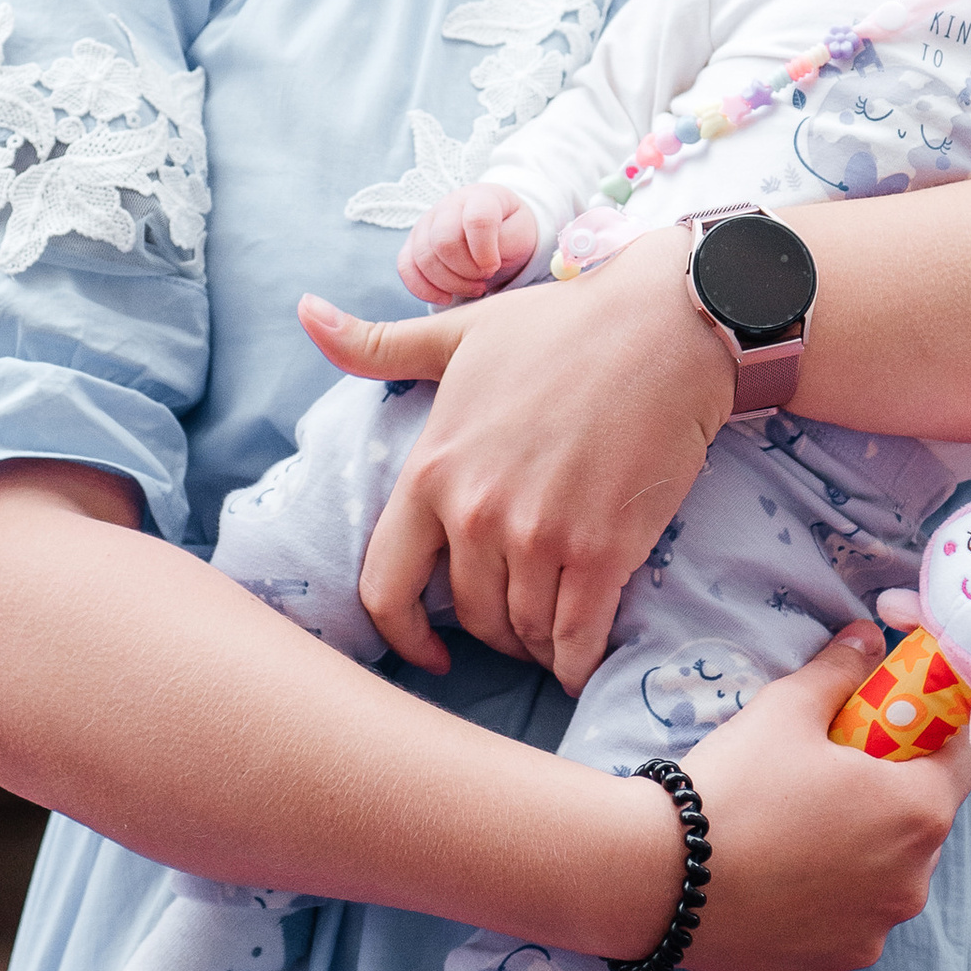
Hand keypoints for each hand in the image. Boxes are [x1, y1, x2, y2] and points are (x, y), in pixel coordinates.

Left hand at [300, 233, 732, 687]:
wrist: (665, 326)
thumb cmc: (562, 325)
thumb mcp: (458, 332)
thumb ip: (378, 345)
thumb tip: (306, 310)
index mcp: (433, 469)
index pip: (386, 586)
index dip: (401, 634)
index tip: (428, 650)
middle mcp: (476, 512)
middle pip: (469, 617)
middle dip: (491, 631)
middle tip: (518, 621)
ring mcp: (540, 536)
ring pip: (523, 631)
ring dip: (538, 644)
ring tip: (555, 633)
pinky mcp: (603, 551)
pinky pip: (577, 638)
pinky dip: (577, 660)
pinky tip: (583, 657)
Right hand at [397, 180, 542, 308]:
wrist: (499, 229)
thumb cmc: (511, 230)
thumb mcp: (522, 233)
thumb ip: (506, 242)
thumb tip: (482, 261)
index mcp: (480, 197)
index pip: (476, 220)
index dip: (484, 251)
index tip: (493, 266)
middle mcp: (448, 206)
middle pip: (443, 242)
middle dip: (466, 271)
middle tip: (484, 277)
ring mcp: (426, 223)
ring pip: (423, 258)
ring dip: (450, 283)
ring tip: (474, 287)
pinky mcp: (413, 244)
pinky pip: (405, 268)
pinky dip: (424, 289)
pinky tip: (446, 298)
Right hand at [674, 630, 970, 970]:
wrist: (659, 876)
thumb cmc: (733, 785)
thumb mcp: (786, 708)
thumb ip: (839, 670)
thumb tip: (867, 638)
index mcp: (917, 812)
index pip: (961, 761)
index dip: (936, 735)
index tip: (899, 725)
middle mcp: (911, 883)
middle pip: (921, 825)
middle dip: (890, 797)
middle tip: (831, 775)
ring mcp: (871, 933)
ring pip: (884, 880)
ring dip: (860, 854)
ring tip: (795, 830)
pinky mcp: (829, 968)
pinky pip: (843, 925)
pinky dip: (823, 903)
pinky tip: (775, 878)